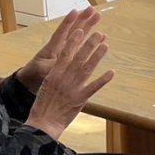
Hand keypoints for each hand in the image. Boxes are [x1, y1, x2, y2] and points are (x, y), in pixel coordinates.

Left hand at [16, 7, 102, 92]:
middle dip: (82, 19)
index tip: (75, 11)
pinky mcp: (73, 57)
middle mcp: (60, 46)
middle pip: (73, 30)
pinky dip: (94, 42)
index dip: (66, 23)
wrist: (33, 81)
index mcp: (51, 48)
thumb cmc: (34, 75)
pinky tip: (102, 37)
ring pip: (80, 36)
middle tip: (92, 9)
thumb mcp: (41, 71)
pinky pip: (85, 47)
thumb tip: (57, 64)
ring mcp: (67, 50)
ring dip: (89, 26)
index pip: (60, 33)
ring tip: (98, 16)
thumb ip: (50, 67)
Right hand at [24, 22, 114, 141]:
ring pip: (87, 69)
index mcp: (54, 75)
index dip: (73, 42)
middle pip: (78, 58)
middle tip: (98, 33)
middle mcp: (63, 79)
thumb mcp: (47, 86)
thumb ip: (57, 75)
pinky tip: (112, 72)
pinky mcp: (80, 99)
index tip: (80, 30)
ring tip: (106, 46)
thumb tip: (66, 63)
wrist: (42, 124)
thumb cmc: (43, 105)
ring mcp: (72, 89)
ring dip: (97, 56)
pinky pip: (94, 88)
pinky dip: (103, 80)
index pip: (65, 54)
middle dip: (89, 44)